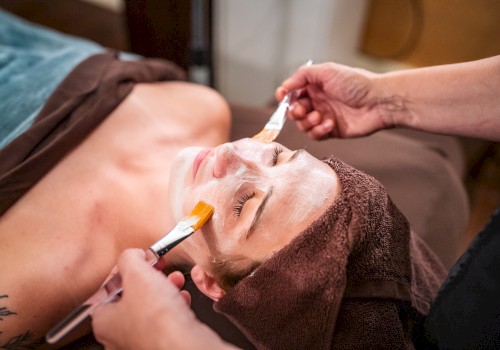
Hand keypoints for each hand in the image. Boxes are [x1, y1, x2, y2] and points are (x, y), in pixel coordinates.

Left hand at [91, 249, 232, 349]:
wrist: (182, 343)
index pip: (108, 287)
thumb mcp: (138, 274)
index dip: (125, 268)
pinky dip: (174, 305)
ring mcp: (141, 340)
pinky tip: (182, 298)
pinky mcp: (162, 342)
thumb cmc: (156, 318)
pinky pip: (166, 319)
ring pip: (151, 307)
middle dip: (149, 276)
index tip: (138, 258)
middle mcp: (119, 334)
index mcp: (103, 320)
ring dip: (165, 288)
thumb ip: (130, 259)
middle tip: (159, 266)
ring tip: (176, 279)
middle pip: (131, 296)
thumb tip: (131, 255)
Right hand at [276, 62, 387, 139]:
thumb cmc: (357, 83)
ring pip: (303, 125)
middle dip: (294, 111)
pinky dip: (319, 131)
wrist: (379, 101)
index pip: (292, 92)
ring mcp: (324, 116)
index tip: (282, 97)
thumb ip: (303, 75)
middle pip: (294, 110)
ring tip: (319, 117)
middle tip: (302, 110)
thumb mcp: (327, 71)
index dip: (285, 96)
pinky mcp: (331, 130)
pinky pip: (315, 135)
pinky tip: (330, 124)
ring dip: (307, 122)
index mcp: (315, 86)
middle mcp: (318, 101)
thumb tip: (285, 85)